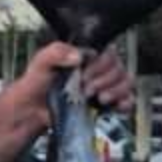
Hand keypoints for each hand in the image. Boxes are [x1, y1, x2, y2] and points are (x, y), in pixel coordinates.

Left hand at [15, 41, 134, 114]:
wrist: (33, 109)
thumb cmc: (37, 83)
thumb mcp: (42, 61)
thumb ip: (57, 52)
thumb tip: (78, 57)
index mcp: (87, 56)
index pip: (109, 53)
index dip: (99, 65)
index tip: (84, 76)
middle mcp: (99, 69)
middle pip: (119, 68)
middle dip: (104, 80)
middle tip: (86, 90)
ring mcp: (105, 86)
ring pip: (126, 82)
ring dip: (116, 91)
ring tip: (99, 99)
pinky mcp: (107, 104)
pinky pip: (128, 100)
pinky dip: (125, 102)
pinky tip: (116, 106)